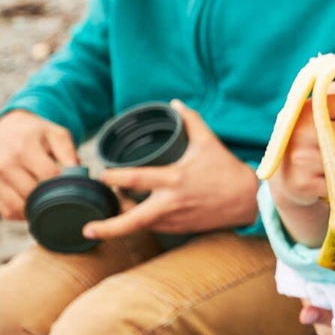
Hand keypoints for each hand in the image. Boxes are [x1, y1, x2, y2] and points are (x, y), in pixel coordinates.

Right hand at [0, 109, 79, 219]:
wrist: (6, 130)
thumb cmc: (37, 134)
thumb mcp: (56, 134)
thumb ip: (68, 152)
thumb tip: (77, 173)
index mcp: (23, 149)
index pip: (48, 175)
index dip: (63, 183)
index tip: (72, 184)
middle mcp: (4, 165)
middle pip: (32, 194)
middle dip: (50, 197)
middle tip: (62, 196)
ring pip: (17, 208)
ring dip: (35, 210)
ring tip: (49, 203)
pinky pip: (6, 212)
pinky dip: (22, 214)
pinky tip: (33, 205)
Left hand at [83, 100, 259, 238]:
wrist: (247, 199)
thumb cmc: (226, 170)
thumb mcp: (208, 142)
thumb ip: (191, 121)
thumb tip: (176, 104)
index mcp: (173, 180)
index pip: (134, 180)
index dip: (113, 178)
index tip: (101, 174)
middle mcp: (170, 204)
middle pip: (131, 222)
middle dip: (107, 228)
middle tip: (87, 228)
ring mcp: (174, 220)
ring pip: (139, 227)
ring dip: (123, 222)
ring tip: (109, 214)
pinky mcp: (180, 229)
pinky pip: (154, 228)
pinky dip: (141, 223)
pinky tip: (134, 216)